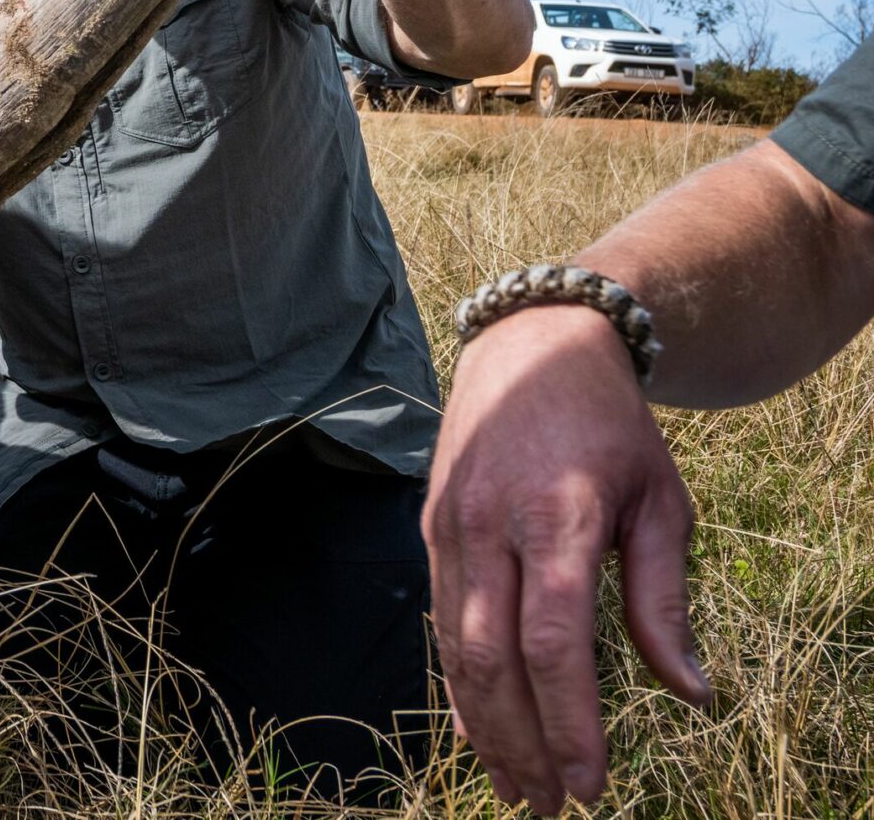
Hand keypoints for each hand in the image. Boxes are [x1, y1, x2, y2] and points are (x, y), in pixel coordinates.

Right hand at [423, 304, 713, 813]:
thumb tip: (690, 693)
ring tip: (513, 785)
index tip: (590, 783)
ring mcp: (451, 525)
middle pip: (493, 657)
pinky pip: (441, 619)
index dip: (570, 721)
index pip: (556, 642)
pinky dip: (458, 682)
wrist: (530, 346)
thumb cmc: (610, 429)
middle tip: (547, 806)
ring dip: (484, 725)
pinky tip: (481, 727)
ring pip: (455, 646)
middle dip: (520, 742)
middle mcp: (492, 524)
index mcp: (560, 517)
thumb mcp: (661, 502)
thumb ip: (664, 599)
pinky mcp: (430, 528)